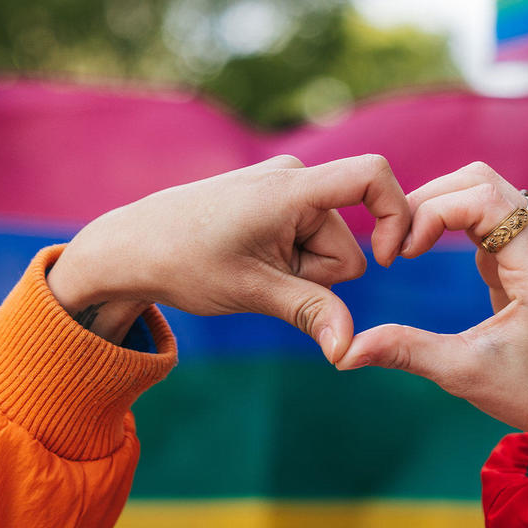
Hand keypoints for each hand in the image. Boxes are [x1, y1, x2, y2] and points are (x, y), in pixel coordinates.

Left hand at [46, 154, 410, 362]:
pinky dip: (288, 262)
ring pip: (327, 248)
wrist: (132, 247)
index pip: (372, 176)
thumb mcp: (251, 291)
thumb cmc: (184, 263)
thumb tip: (348, 351)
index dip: (396, 215)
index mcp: (291, 188)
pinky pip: (306, 239)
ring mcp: (283, 188)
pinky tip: (249, 263)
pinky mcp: (275, 201)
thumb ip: (310, 313)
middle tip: (262, 278)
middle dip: (317, 275)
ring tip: (249, 269)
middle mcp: (293, 177)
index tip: (387, 260)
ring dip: (300, 272)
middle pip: (346, 244)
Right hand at [336, 162, 527, 471]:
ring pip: (484, 189)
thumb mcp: (461, 373)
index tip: (403, 254)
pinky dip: (451, 218)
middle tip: (395, 245)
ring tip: (406, 245)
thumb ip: (404, 351)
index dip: (432, 213)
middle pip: (481, 181)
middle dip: (428, 201)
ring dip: (438, 206)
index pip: (484, 201)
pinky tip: (425, 249)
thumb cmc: (526, 393)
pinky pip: (489, 209)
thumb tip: (343, 352)